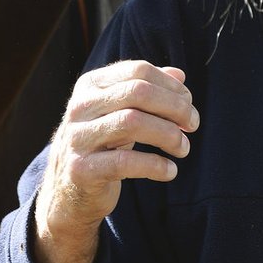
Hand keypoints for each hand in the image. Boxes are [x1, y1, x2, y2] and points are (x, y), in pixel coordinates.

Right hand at [32, 60, 197, 262]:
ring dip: (168, 135)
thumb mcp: (122, 112)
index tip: (189, 104)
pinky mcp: (82, 169)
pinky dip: (156, 165)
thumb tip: (180, 76)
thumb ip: (148, 91)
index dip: (171, 86)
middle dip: (174, 107)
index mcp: (91, 85)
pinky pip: (126, 163)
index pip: (138, 71)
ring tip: (184, 148)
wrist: (69, 191)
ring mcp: (78, 138)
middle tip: (193, 124)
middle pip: (138, 93)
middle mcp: (81, 107)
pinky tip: (170, 171)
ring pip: (133, 123)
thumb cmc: (103, 144)